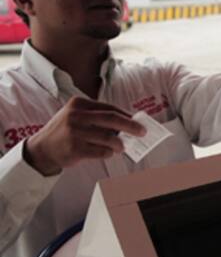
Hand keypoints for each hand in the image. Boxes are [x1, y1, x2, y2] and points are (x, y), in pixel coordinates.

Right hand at [23, 97, 145, 175]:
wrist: (42, 149)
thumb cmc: (65, 131)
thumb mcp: (76, 116)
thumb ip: (98, 117)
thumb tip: (128, 122)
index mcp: (78, 104)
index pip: (109, 108)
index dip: (126, 116)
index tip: (139, 121)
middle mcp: (76, 116)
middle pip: (112, 119)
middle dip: (131, 126)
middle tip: (142, 132)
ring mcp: (75, 132)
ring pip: (108, 138)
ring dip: (119, 144)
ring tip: (120, 147)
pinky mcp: (75, 149)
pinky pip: (102, 151)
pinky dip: (108, 153)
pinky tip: (106, 152)